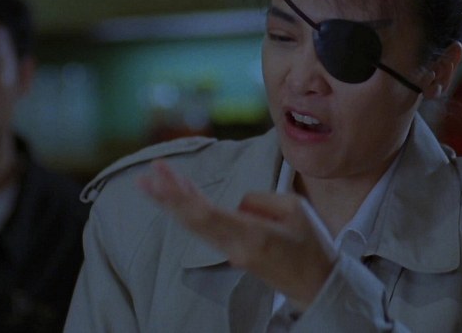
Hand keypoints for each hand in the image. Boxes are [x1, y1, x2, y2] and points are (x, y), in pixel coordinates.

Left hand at [139, 160, 336, 307]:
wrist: (316, 286)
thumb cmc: (311, 246)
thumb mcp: (296, 210)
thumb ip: (261, 200)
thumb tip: (237, 203)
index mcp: (252, 236)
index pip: (207, 215)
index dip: (180, 196)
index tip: (161, 177)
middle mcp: (235, 247)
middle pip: (192, 221)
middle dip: (167, 197)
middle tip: (145, 176)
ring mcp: (231, 253)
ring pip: (195, 225)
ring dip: (173, 202)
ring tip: (151, 181)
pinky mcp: (232, 252)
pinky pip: (206, 228)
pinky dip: (190, 209)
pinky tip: (180, 194)